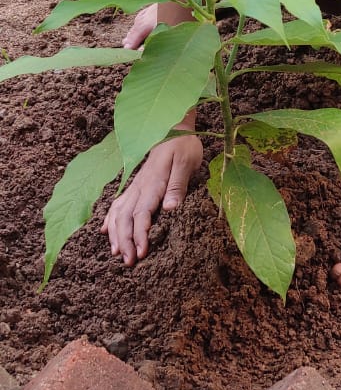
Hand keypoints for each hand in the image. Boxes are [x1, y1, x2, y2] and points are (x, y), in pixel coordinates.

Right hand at [101, 133, 203, 265]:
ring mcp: (135, 185)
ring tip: (116, 253)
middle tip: (128, 262)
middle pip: (125, 217)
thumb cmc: (183, 145)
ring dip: (116, 234)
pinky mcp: (135, 185)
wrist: (174, 126)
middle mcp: (139, 186)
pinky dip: (110, 219)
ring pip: (118, 212)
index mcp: (153, 183)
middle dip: (124, 241)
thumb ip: (178, 185)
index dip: (140, 234)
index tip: (141, 253)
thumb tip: (171, 209)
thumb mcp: (186, 162)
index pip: (142, 213)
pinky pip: (117, 203)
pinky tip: (105, 231)